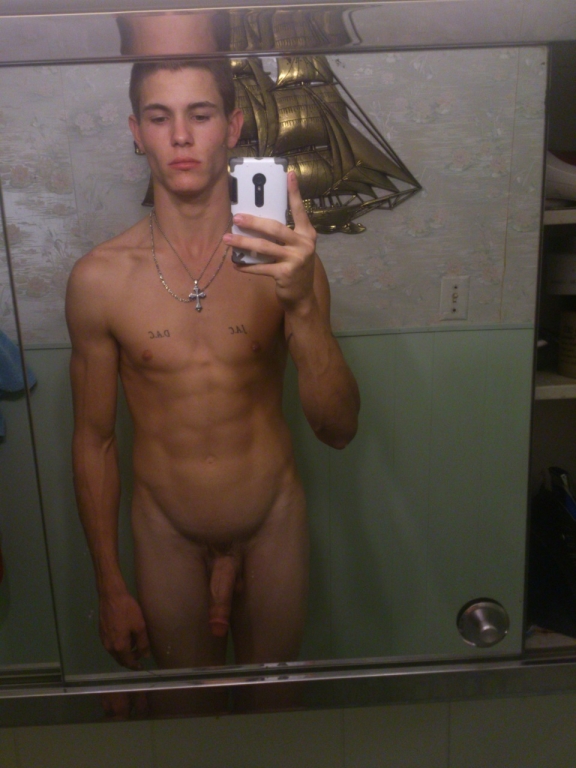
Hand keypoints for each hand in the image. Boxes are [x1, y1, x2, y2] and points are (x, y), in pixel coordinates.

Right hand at [99, 591, 150, 669]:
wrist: (111, 596)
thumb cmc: (127, 610)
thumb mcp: (139, 626)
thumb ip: (143, 643)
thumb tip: (145, 656)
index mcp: (119, 646)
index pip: (128, 662)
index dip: (135, 666)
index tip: (141, 667)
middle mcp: (109, 646)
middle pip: (120, 659)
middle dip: (130, 660)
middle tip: (139, 656)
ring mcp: (103, 640)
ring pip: (115, 652)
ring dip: (124, 652)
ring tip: (135, 645)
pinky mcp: (101, 632)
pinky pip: (111, 645)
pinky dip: (119, 645)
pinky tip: (126, 637)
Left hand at [224, 171, 317, 310]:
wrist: (302, 297)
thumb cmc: (295, 268)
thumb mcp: (296, 249)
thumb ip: (284, 236)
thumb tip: (256, 223)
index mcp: (307, 234)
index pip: (299, 210)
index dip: (294, 192)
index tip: (289, 174)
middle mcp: (304, 245)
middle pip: (274, 228)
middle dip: (253, 222)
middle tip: (236, 218)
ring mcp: (295, 260)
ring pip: (264, 247)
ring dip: (242, 243)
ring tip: (227, 239)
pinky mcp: (285, 274)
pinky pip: (261, 267)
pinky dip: (246, 265)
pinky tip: (235, 263)